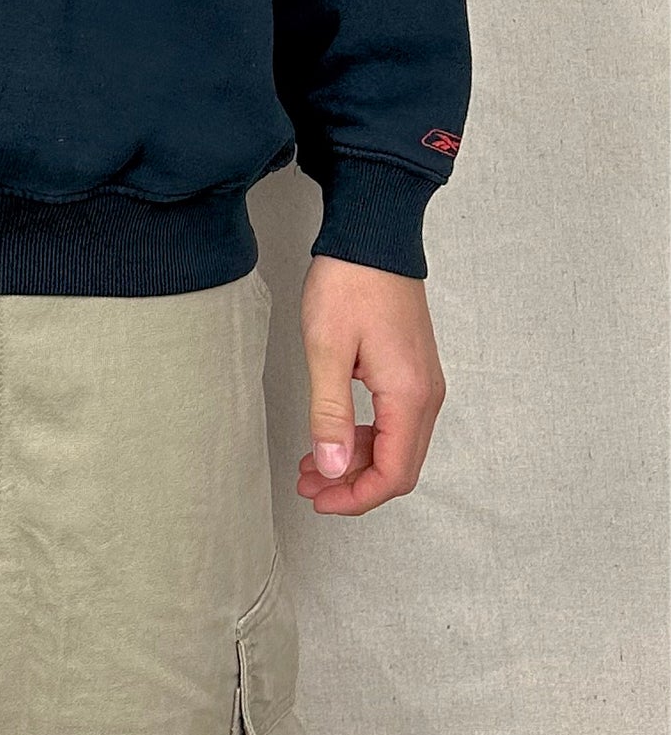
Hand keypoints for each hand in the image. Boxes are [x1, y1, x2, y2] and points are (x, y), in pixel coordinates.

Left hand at [296, 254, 445, 514]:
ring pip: (396, 445)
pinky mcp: (412, 370)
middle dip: (352, 484)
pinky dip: (364, 437)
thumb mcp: (326, 351)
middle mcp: (426, 395)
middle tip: (308, 484)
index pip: (393, 474)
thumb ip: (329, 414)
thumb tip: (332, 467)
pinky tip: (332, 433)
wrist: (373, 235)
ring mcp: (423, 382)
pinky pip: (395, 421)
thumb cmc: (349, 283)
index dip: (356, 498)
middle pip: (398, 466)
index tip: (319, 499)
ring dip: (355, 461)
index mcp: (409, 396)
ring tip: (311, 462)